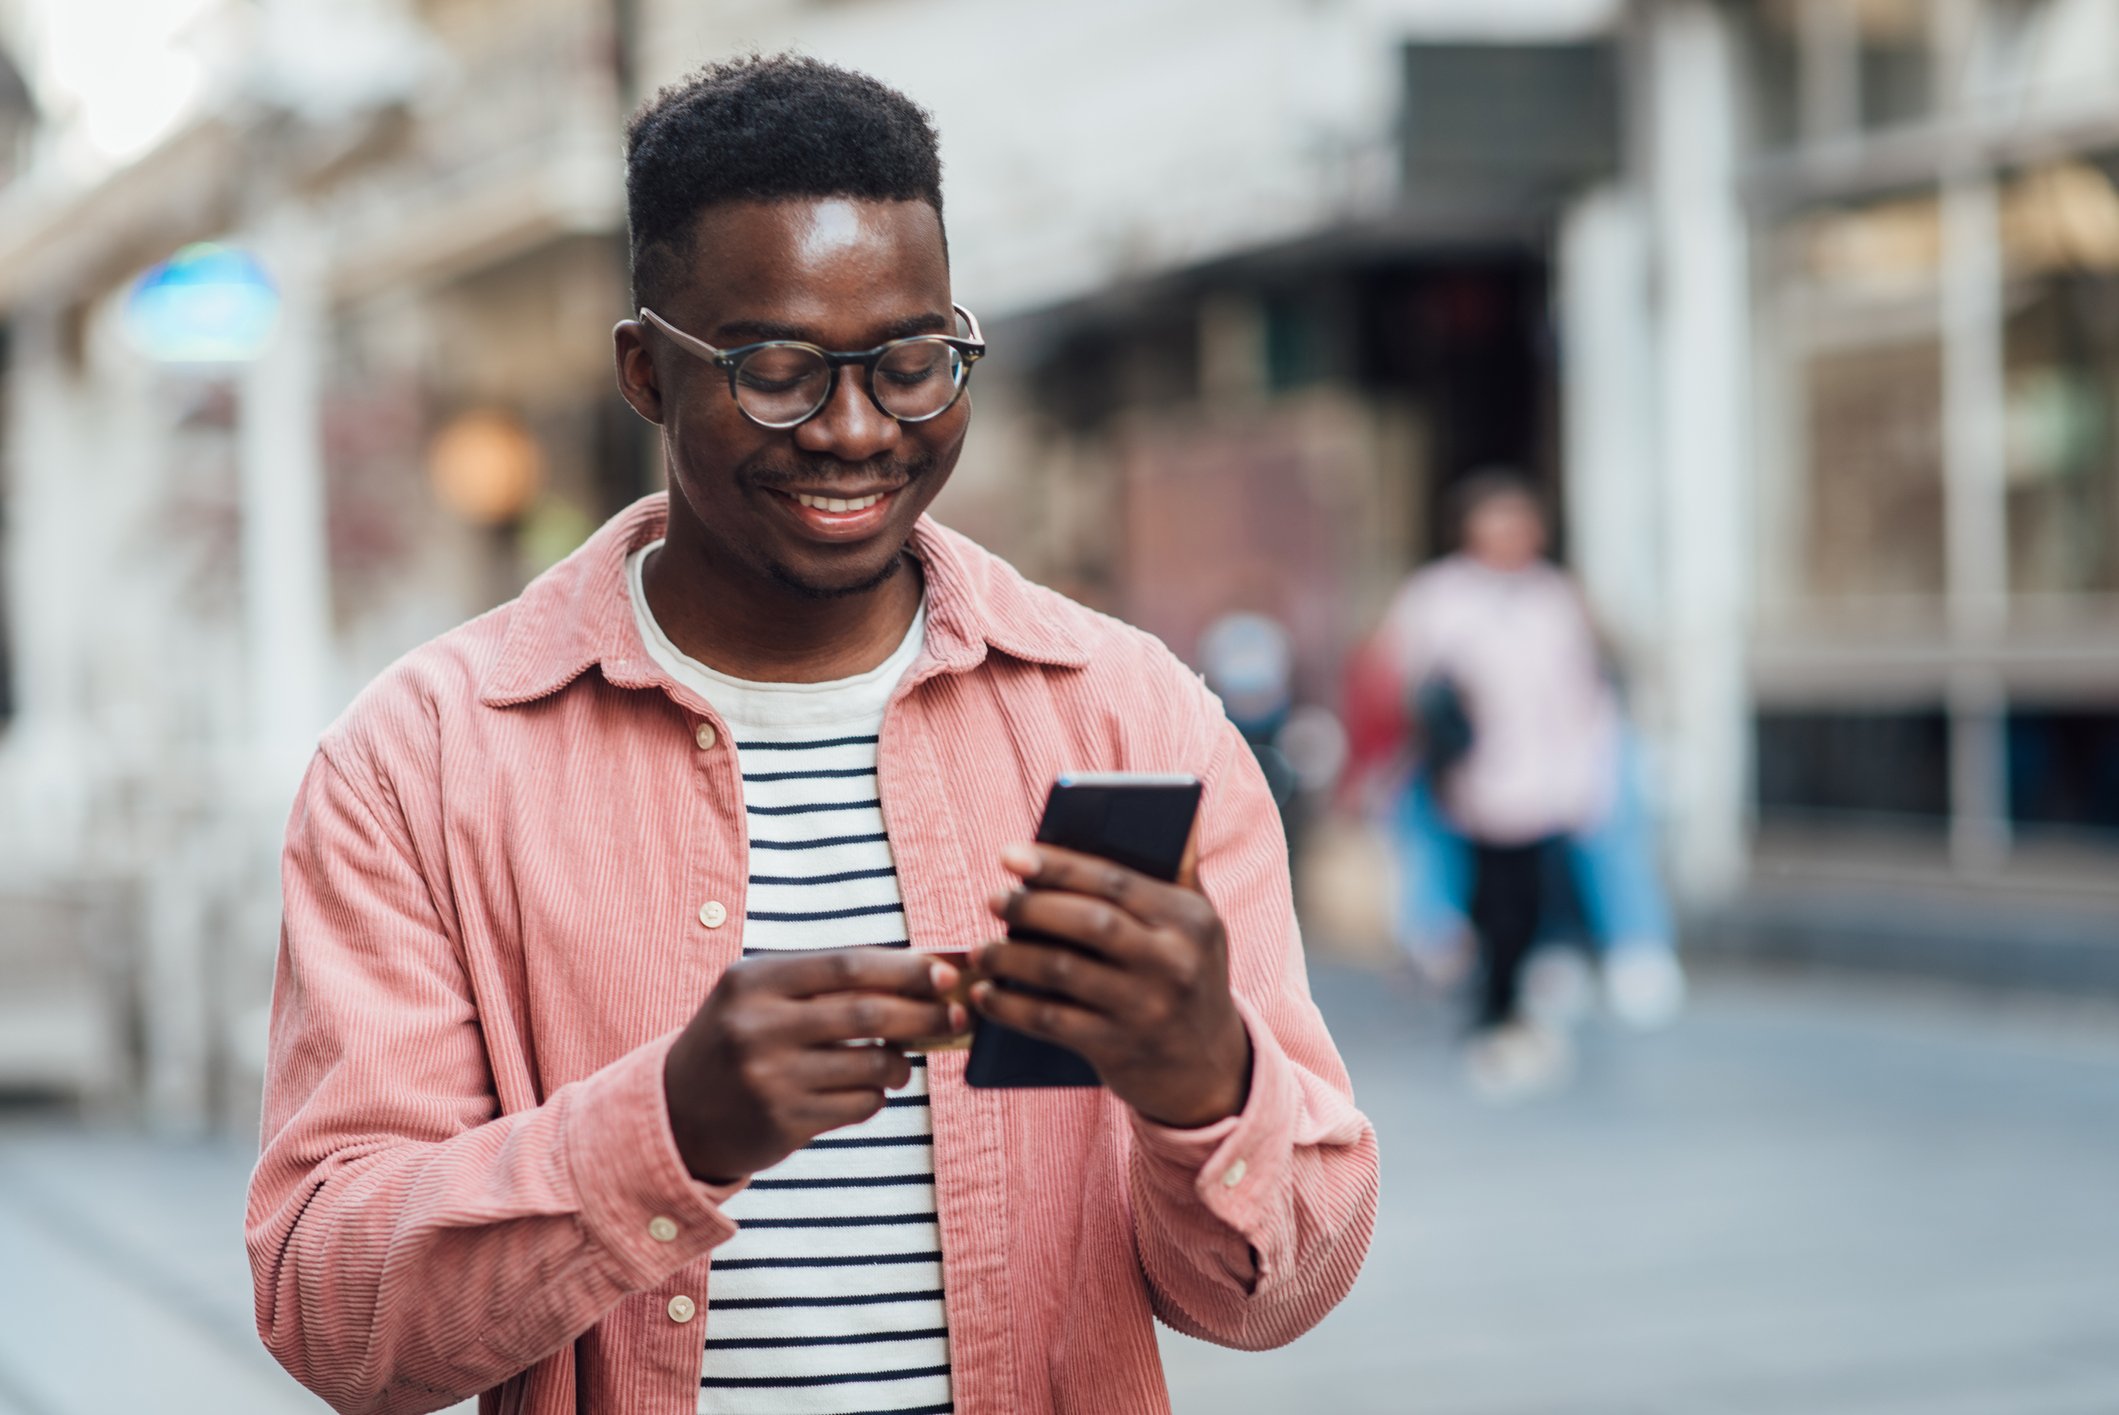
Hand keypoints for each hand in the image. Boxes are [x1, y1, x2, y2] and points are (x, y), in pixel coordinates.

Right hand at [663, 948, 967, 1183]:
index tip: (946, 973)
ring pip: (871, 1065)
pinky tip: (866, 1091)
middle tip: (957, 1016)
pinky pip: (860, 1106)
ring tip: (899, 1061)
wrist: (677, 1111)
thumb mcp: (764, 994)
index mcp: (755, 980)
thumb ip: (828, 979)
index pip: (847, 965)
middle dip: (924, 1014)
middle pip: (867, 1014)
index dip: (905, 968)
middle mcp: (758, 1027)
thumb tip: (922, 971)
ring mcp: (770, 1078)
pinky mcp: (783, 1123)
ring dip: (901, 1063)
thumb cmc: (741, 1037)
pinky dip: (877, 1096)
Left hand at [972, 842, 1252, 1128]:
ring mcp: (1146, 1008)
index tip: (1010, 855)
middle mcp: (1173, 962)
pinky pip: (1052, 1021)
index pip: (1114, 881)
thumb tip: (1180, 810)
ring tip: (980, 949)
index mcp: (1189, 919)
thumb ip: (1181, 871)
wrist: (1210, 1070)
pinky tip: (984, 995)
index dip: (1058, 866)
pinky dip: (1010, 1007)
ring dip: (1011, 957)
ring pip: (1064, 971)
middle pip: (1088, 923)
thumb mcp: (1201, 927)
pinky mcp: (1118, 1048)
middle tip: (992, 897)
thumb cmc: (1190, 977)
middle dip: (1032, 907)